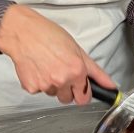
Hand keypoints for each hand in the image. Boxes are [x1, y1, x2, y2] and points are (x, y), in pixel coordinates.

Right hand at [0, 4, 117, 104]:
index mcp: (77, 71)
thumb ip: (96, 71)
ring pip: (53, 94)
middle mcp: (62, 80)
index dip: (83, 93)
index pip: (85, 98)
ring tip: (48, 66)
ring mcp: (46, 85)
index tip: (81, 89)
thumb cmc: (49, 35)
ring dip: (52, 85)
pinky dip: (39, 82)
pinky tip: (38, 68)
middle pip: (68, 100)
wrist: (23, 32)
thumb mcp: (78, 50)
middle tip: (62, 73)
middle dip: (68, 91)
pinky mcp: (31, 87)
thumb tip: (110, 85)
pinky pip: (39, 90)